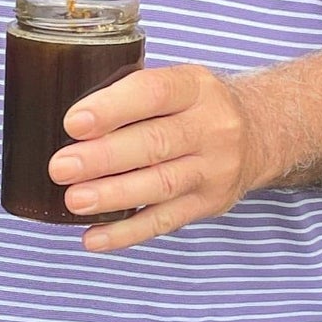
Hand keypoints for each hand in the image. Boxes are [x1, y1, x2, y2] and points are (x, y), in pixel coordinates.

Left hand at [49, 64, 272, 251]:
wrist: (261, 133)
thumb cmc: (196, 107)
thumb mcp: (179, 82)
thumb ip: (134, 95)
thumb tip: (67, 123)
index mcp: (195, 87)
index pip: (154, 93)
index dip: (113, 108)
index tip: (74, 122)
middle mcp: (211, 127)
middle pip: (155, 143)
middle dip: (103, 157)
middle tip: (60, 166)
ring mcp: (214, 169)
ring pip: (161, 185)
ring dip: (113, 196)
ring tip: (74, 200)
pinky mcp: (209, 204)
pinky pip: (165, 221)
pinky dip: (127, 233)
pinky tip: (94, 238)